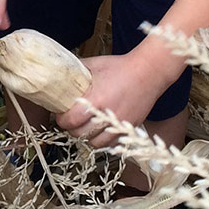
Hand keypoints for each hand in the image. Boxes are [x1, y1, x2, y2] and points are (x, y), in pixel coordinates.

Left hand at [56, 52, 170, 147]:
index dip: (62, 119)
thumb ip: (76, 71)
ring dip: (87, 137)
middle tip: (71, 120)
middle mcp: (107, 116)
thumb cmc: (120, 67)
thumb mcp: (94, 65)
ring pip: (95, 143)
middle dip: (72, 128)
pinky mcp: (129, 128)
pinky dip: (103, 140)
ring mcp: (119, 125)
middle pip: (80, 135)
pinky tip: (100, 131)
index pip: (71, 121)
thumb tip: (59, 74)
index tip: (61, 114)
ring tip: (85, 126)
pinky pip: (111, 144)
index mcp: (95, 100)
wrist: (148, 72)